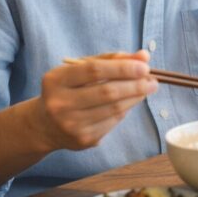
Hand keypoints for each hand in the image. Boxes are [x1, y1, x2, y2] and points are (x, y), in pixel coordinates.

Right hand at [30, 51, 157, 150]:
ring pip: (114, 109)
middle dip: (135, 85)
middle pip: (107, 92)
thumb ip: (111, 60)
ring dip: (136, 97)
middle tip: (153, 80)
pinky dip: (125, 109)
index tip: (144, 66)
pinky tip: (130, 102)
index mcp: (56, 80)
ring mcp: (71, 124)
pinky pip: (113, 122)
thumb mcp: (81, 70)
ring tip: (148, 88)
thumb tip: (143, 56)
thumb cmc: (68, 89)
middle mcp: (60, 103)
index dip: (122, 68)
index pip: (94, 71)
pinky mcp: (83, 140)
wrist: (44, 125)